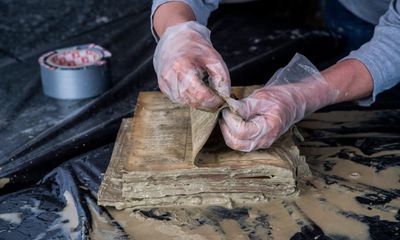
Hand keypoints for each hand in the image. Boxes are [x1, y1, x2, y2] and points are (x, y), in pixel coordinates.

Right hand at [153, 21, 230, 110]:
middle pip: (193, 101)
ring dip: (199, 102)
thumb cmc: (195, 46)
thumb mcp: (214, 57)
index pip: (201, 94)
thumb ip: (222, 77)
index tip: (222, 100)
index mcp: (182, 66)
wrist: (175, 37)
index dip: (214, 101)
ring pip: (186, 103)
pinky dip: (190, 99)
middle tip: (217, 99)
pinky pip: (179, 100)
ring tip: (207, 92)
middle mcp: (170, 77)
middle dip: (208, 104)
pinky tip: (195, 89)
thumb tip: (225, 96)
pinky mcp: (163, 86)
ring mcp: (164, 82)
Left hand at [220, 54, 338, 151]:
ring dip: (228, 131)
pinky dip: (232, 133)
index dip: (229, 120)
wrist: (293, 103)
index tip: (227, 108)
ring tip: (229, 116)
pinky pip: (240, 142)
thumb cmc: (280, 98)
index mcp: (268, 128)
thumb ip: (244, 106)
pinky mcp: (257, 142)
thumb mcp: (261, 97)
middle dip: (226, 127)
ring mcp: (261, 144)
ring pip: (236, 145)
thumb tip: (228, 109)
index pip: (241, 131)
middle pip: (235, 143)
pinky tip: (234, 120)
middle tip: (225, 112)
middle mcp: (265, 140)